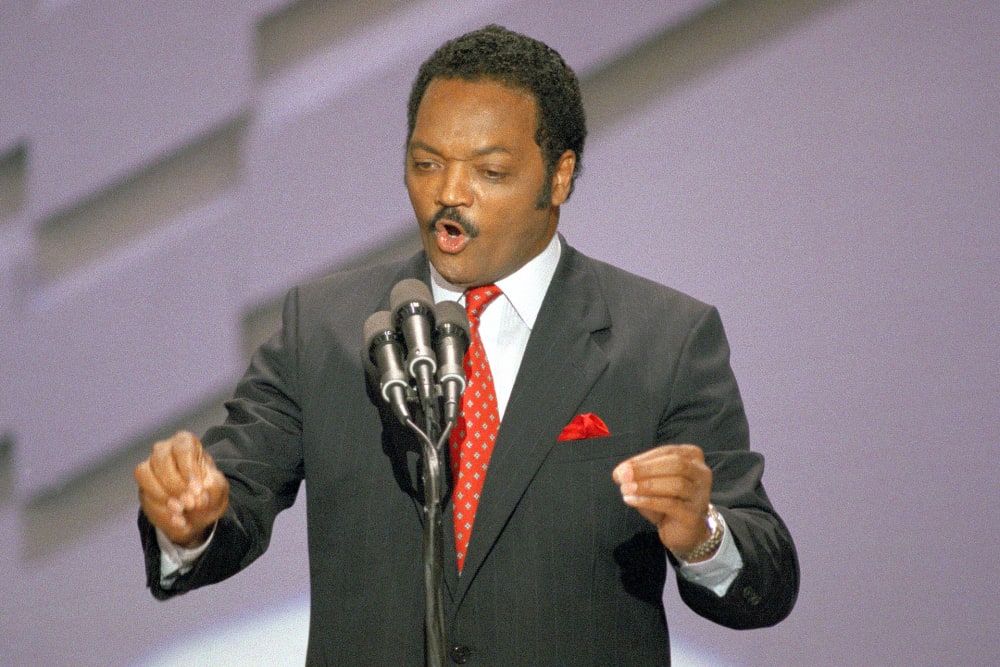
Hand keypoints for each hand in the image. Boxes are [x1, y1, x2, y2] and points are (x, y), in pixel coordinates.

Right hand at [134, 431, 228, 547]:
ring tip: (181, 512)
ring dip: (162, 496)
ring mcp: (150, 468)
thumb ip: (213, 487)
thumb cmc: (208, 491)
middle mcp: (164, 450)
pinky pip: (144, 496)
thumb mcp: (219, 488)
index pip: (183, 448)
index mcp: (186, 443)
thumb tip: (200, 492)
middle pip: (161, 460)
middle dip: (175, 485)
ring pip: (144, 473)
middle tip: (190, 503)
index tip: (197, 490)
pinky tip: (177, 520)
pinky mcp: (143, 488)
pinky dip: (160, 511)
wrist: (197, 513)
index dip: (189, 470)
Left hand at [613, 444, 714, 559]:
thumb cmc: (667, 499)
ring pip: (676, 484)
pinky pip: (671, 504)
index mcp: (692, 456)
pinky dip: (649, 501)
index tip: (621, 469)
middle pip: (675, 464)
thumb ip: (638, 474)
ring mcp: (701, 494)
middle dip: (646, 469)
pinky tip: (632, 501)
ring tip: (625, 490)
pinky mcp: (694, 514)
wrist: (682, 530)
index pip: (666, 452)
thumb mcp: (652, 481)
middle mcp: (701, 473)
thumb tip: (620, 473)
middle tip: (623, 476)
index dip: (642, 459)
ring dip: (647, 486)